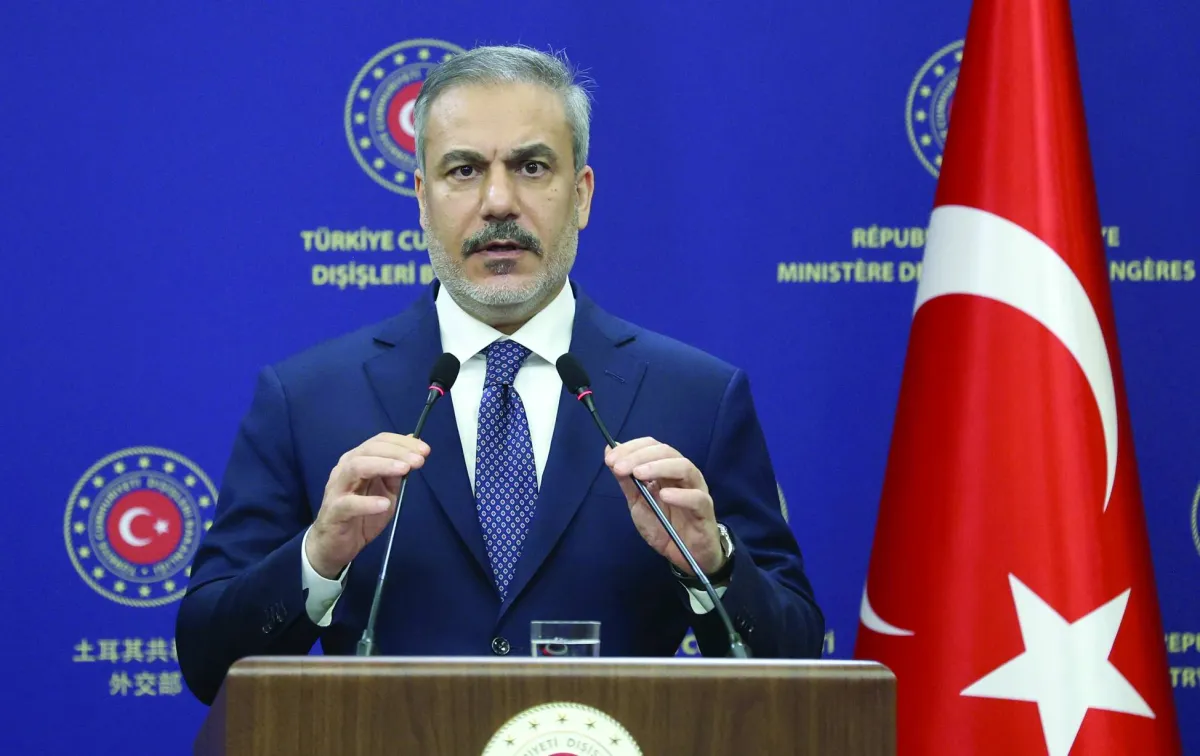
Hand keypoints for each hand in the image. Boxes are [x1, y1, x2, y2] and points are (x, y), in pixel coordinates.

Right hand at [306, 433, 429, 578]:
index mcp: (358, 460)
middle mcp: (345, 469)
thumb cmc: (361, 515)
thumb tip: (414, 448)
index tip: (424, 450)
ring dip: (382, 466)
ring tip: (404, 470)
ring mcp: (337, 489)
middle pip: (368, 450)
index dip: (402, 443)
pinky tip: (385, 503)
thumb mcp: (386, 491)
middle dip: (396, 452)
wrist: (335, 545)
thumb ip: (397, 472)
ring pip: (356, 467)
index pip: (379, 441)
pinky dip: (368, 502)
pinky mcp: (334, 511)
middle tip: (419, 460)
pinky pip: (349, 503)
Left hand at [605, 437, 724, 575]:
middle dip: (640, 456)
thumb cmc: (664, 527)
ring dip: (659, 467)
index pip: (652, 447)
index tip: (611, 459)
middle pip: (667, 452)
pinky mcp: (705, 511)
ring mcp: (696, 490)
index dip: (631, 448)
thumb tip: (610, 451)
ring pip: (685, 468)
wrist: (685, 556)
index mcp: (666, 470)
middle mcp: (683, 475)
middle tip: (620, 467)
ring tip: (638, 474)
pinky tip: (665, 495)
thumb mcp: (638, 503)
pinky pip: (697, 498)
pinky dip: (681, 494)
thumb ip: (626, 481)